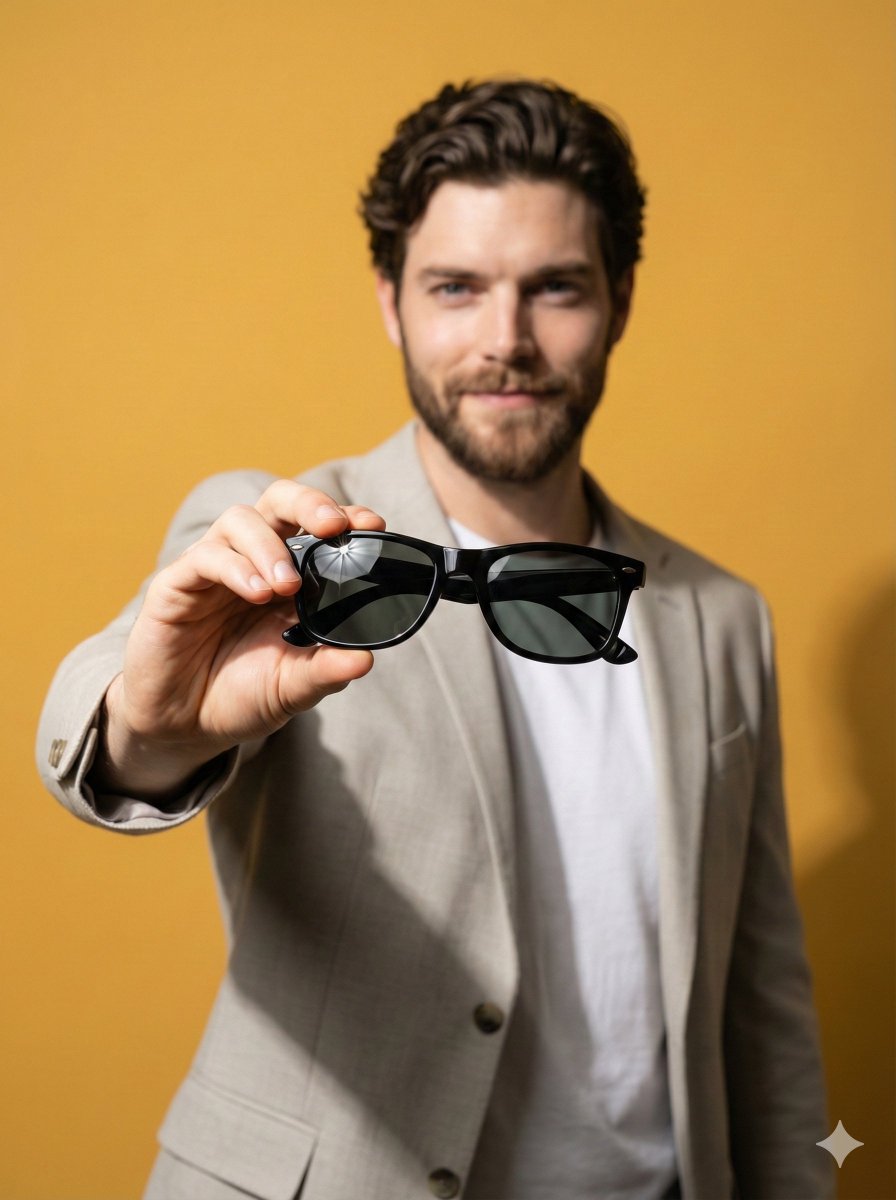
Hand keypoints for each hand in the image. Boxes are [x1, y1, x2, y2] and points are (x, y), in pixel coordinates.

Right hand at [94, 482, 385, 798]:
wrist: (186, 728)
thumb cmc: (243, 696)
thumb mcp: (293, 688)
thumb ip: (326, 671)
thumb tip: (366, 659)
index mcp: (291, 576)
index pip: (318, 527)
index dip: (344, 516)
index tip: (372, 524)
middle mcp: (254, 561)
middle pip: (279, 501)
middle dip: (309, 503)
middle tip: (333, 526)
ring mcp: (215, 569)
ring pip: (240, 520)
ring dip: (270, 546)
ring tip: (287, 585)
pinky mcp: (176, 585)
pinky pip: (204, 557)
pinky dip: (235, 568)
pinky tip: (255, 592)